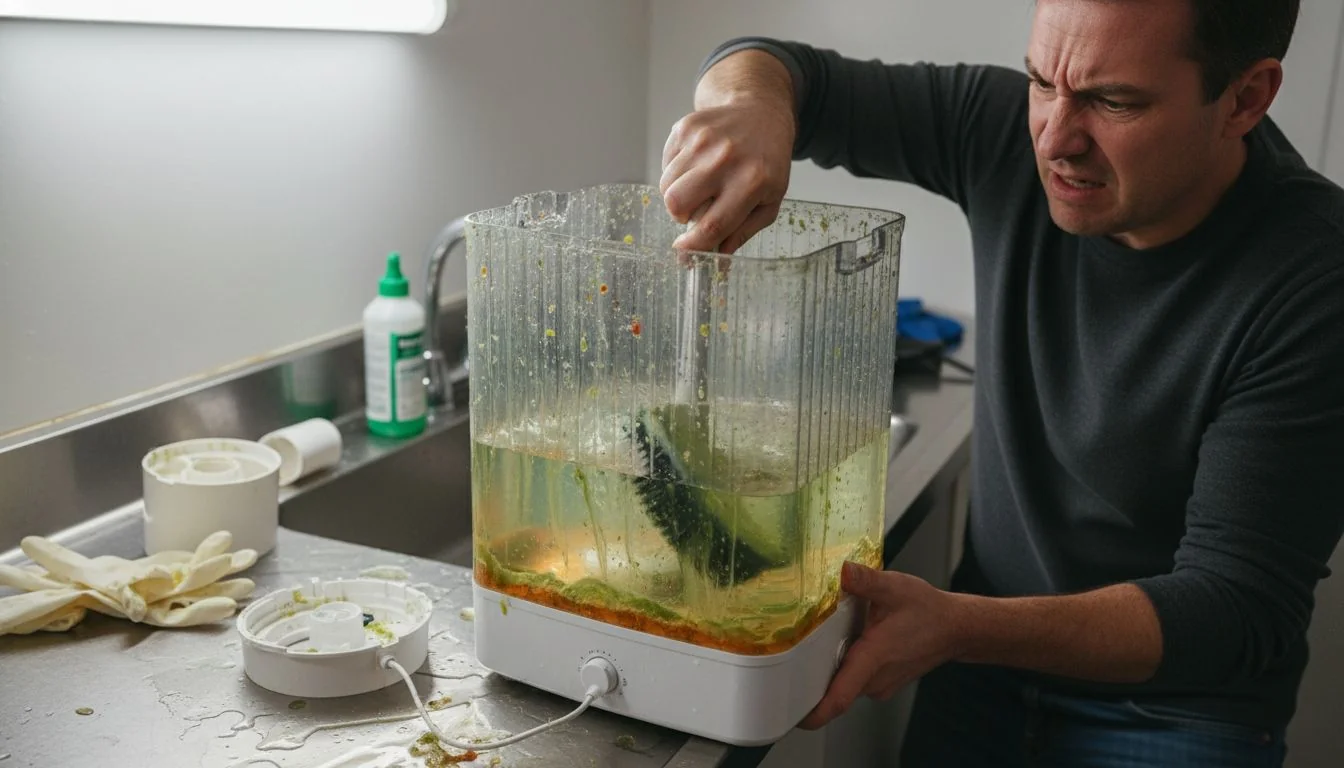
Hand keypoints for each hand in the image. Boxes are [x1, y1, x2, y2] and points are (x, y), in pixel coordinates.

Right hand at [659, 53, 795, 253]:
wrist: (760, 113)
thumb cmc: (766, 163)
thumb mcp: (769, 201)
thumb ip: (742, 232)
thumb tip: (716, 262)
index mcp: (752, 182)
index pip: (712, 224)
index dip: (693, 245)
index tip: (683, 253)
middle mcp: (725, 158)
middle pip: (677, 202)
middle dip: (680, 216)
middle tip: (695, 210)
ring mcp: (703, 140)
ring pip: (666, 185)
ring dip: (677, 194)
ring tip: (699, 185)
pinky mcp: (686, 127)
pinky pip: (666, 164)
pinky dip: (676, 172)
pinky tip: (696, 165)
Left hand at [798, 562, 967, 729]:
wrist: (954, 628)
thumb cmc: (927, 611)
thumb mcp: (895, 588)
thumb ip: (866, 580)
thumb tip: (843, 571)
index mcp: (872, 659)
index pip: (839, 698)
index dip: (814, 713)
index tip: (792, 718)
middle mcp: (874, 679)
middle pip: (833, 693)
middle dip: (809, 684)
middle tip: (786, 667)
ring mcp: (879, 684)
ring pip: (844, 685)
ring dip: (828, 673)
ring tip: (811, 650)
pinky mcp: (882, 682)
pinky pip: (855, 680)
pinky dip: (843, 668)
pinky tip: (841, 646)